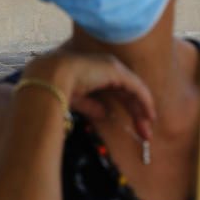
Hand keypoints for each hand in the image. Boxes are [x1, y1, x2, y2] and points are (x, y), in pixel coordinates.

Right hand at [24, 50, 156, 140]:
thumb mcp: (77, 99)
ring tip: (148, 130)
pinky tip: (148, 116)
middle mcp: (107, 67)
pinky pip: (137, 88)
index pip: (118, 90)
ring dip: (142, 111)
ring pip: (135, 91)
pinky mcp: (117, 72)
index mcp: (97, 71)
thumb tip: (104, 112)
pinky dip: (144, 102)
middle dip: (137, 113)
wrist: (50, 77)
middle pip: (129, 92)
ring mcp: (113, 67)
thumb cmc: (57, 87)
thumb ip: (91, 104)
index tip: (133, 126)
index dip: (127, 108)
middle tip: (144, 133)